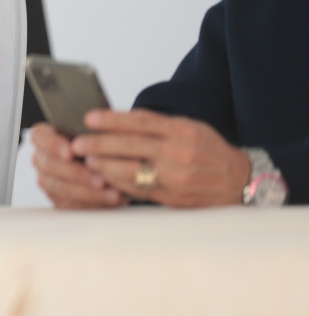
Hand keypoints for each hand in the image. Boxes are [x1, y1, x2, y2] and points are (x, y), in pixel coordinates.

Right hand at [31, 122, 125, 208]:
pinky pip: (71, 204)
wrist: (110, 166)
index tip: (71, 152)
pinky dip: (93, 203)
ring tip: (112, 192)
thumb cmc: (99, 145)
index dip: (54, 145)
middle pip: (50, 166)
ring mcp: (48, 181)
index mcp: (45, 136)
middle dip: (77, 174)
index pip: (40, 138)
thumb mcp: (97, 135)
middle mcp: (42, 159)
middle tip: (99, 179)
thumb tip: (101, 136)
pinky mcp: (59, 200)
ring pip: (61, 188)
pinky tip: (111, 200)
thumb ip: (93, 135)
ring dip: (88, 191)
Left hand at [72, 109, 250, 207]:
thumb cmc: (208, 151)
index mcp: (183, 131)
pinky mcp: (172, 197)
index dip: (112, 119)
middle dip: (99, 144)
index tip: (89, 117)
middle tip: (76, 143)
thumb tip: (118, 120)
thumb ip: (158, 125)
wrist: (239, 183)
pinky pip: (138, 189)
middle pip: (131, 146)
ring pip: (131, 171)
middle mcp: (179, 154)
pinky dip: (118, 183)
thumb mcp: (190, 128)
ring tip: (86, 160)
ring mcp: (175, 178)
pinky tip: (103, 178)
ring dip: (104, 166)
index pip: (141, 122)